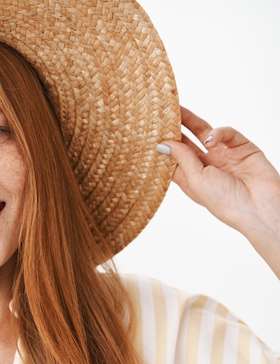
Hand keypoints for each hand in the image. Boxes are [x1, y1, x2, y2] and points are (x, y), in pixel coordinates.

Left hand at [160, 106, 279, 276]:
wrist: (261, 207)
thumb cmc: (226, 202)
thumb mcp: (196, 180)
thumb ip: (181, 159)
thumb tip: (162, 144)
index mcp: (192, 178)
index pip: (173, 157)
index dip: (162, 144)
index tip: (146, 131)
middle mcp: (207, 165)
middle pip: (186, 141)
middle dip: (174, 127)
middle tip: (160, 111)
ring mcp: (224, 155)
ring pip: (204, 132)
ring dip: (190, 121)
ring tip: (177, 111)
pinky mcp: (242, 147)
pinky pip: (227, 133)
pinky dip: (219, 132)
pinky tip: (212, 139)